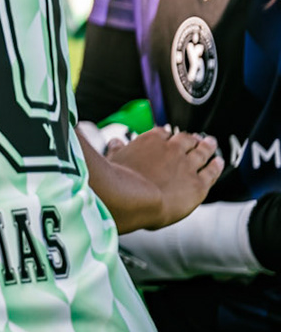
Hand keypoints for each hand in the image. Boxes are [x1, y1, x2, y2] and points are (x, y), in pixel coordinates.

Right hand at [109, 127, 223, 230]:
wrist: (133, 198)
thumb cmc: (118, 181)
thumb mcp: (112, 161)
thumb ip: (117, 151)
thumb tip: (115, 143)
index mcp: (150, 142)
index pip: (162, 133)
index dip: (166, 135)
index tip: (167, 136)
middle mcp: (171, 150)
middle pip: (185, 139)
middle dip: (190, 138)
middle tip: (195, 138)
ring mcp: (187, 166)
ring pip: (202, 152)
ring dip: (207, 146)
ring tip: (210, 143)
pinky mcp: (198, 184)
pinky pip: (211, 172)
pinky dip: (216, 166)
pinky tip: (218, 163)